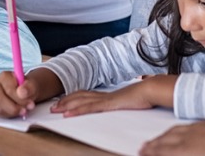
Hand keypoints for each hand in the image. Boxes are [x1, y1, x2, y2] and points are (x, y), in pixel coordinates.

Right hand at [0, 68, 62, 118]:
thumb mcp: (33, 85)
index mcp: (4, 76)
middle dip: (15, 107)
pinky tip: (17, 112)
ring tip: (24, 110)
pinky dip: (10, 115)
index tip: (30, 103)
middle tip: (28, 108)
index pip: (9, 89)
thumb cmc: (28, 87)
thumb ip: (29, 87)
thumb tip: (21, 92)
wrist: (27, 92)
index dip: (19, 98)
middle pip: (0, 99)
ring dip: (13, 111)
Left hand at [51, 75, 175, 116]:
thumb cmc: (145, 96)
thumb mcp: (131, 102)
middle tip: (52, 107)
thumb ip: (124, 104)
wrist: (151, 89)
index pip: (87, 95)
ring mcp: (105, 99)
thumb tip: (123, 106)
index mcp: (109, 95)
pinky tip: (68, 114)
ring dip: (66, 106)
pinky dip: (77, 111)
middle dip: (64, 101)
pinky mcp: (108, 104)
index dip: (73, 98)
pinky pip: (89, 108)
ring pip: (80, 101)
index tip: (63, 102)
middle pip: (79, 96)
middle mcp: (104, 95)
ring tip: (55, 110)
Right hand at [140, 119, 204, 155]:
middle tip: (144, 148)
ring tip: (157, 140)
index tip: (142, 153)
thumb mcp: (194, 154)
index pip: (163, 152)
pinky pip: (189, 127)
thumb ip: (180, 152)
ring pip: (177, 131)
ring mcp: (203, 129)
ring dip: (164, 136)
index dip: (151, 152)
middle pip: (167, 140)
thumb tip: (168, 151)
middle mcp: (192, 138)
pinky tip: (182, 131)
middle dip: (154, 145)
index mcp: (187, 151)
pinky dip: (179, 130)